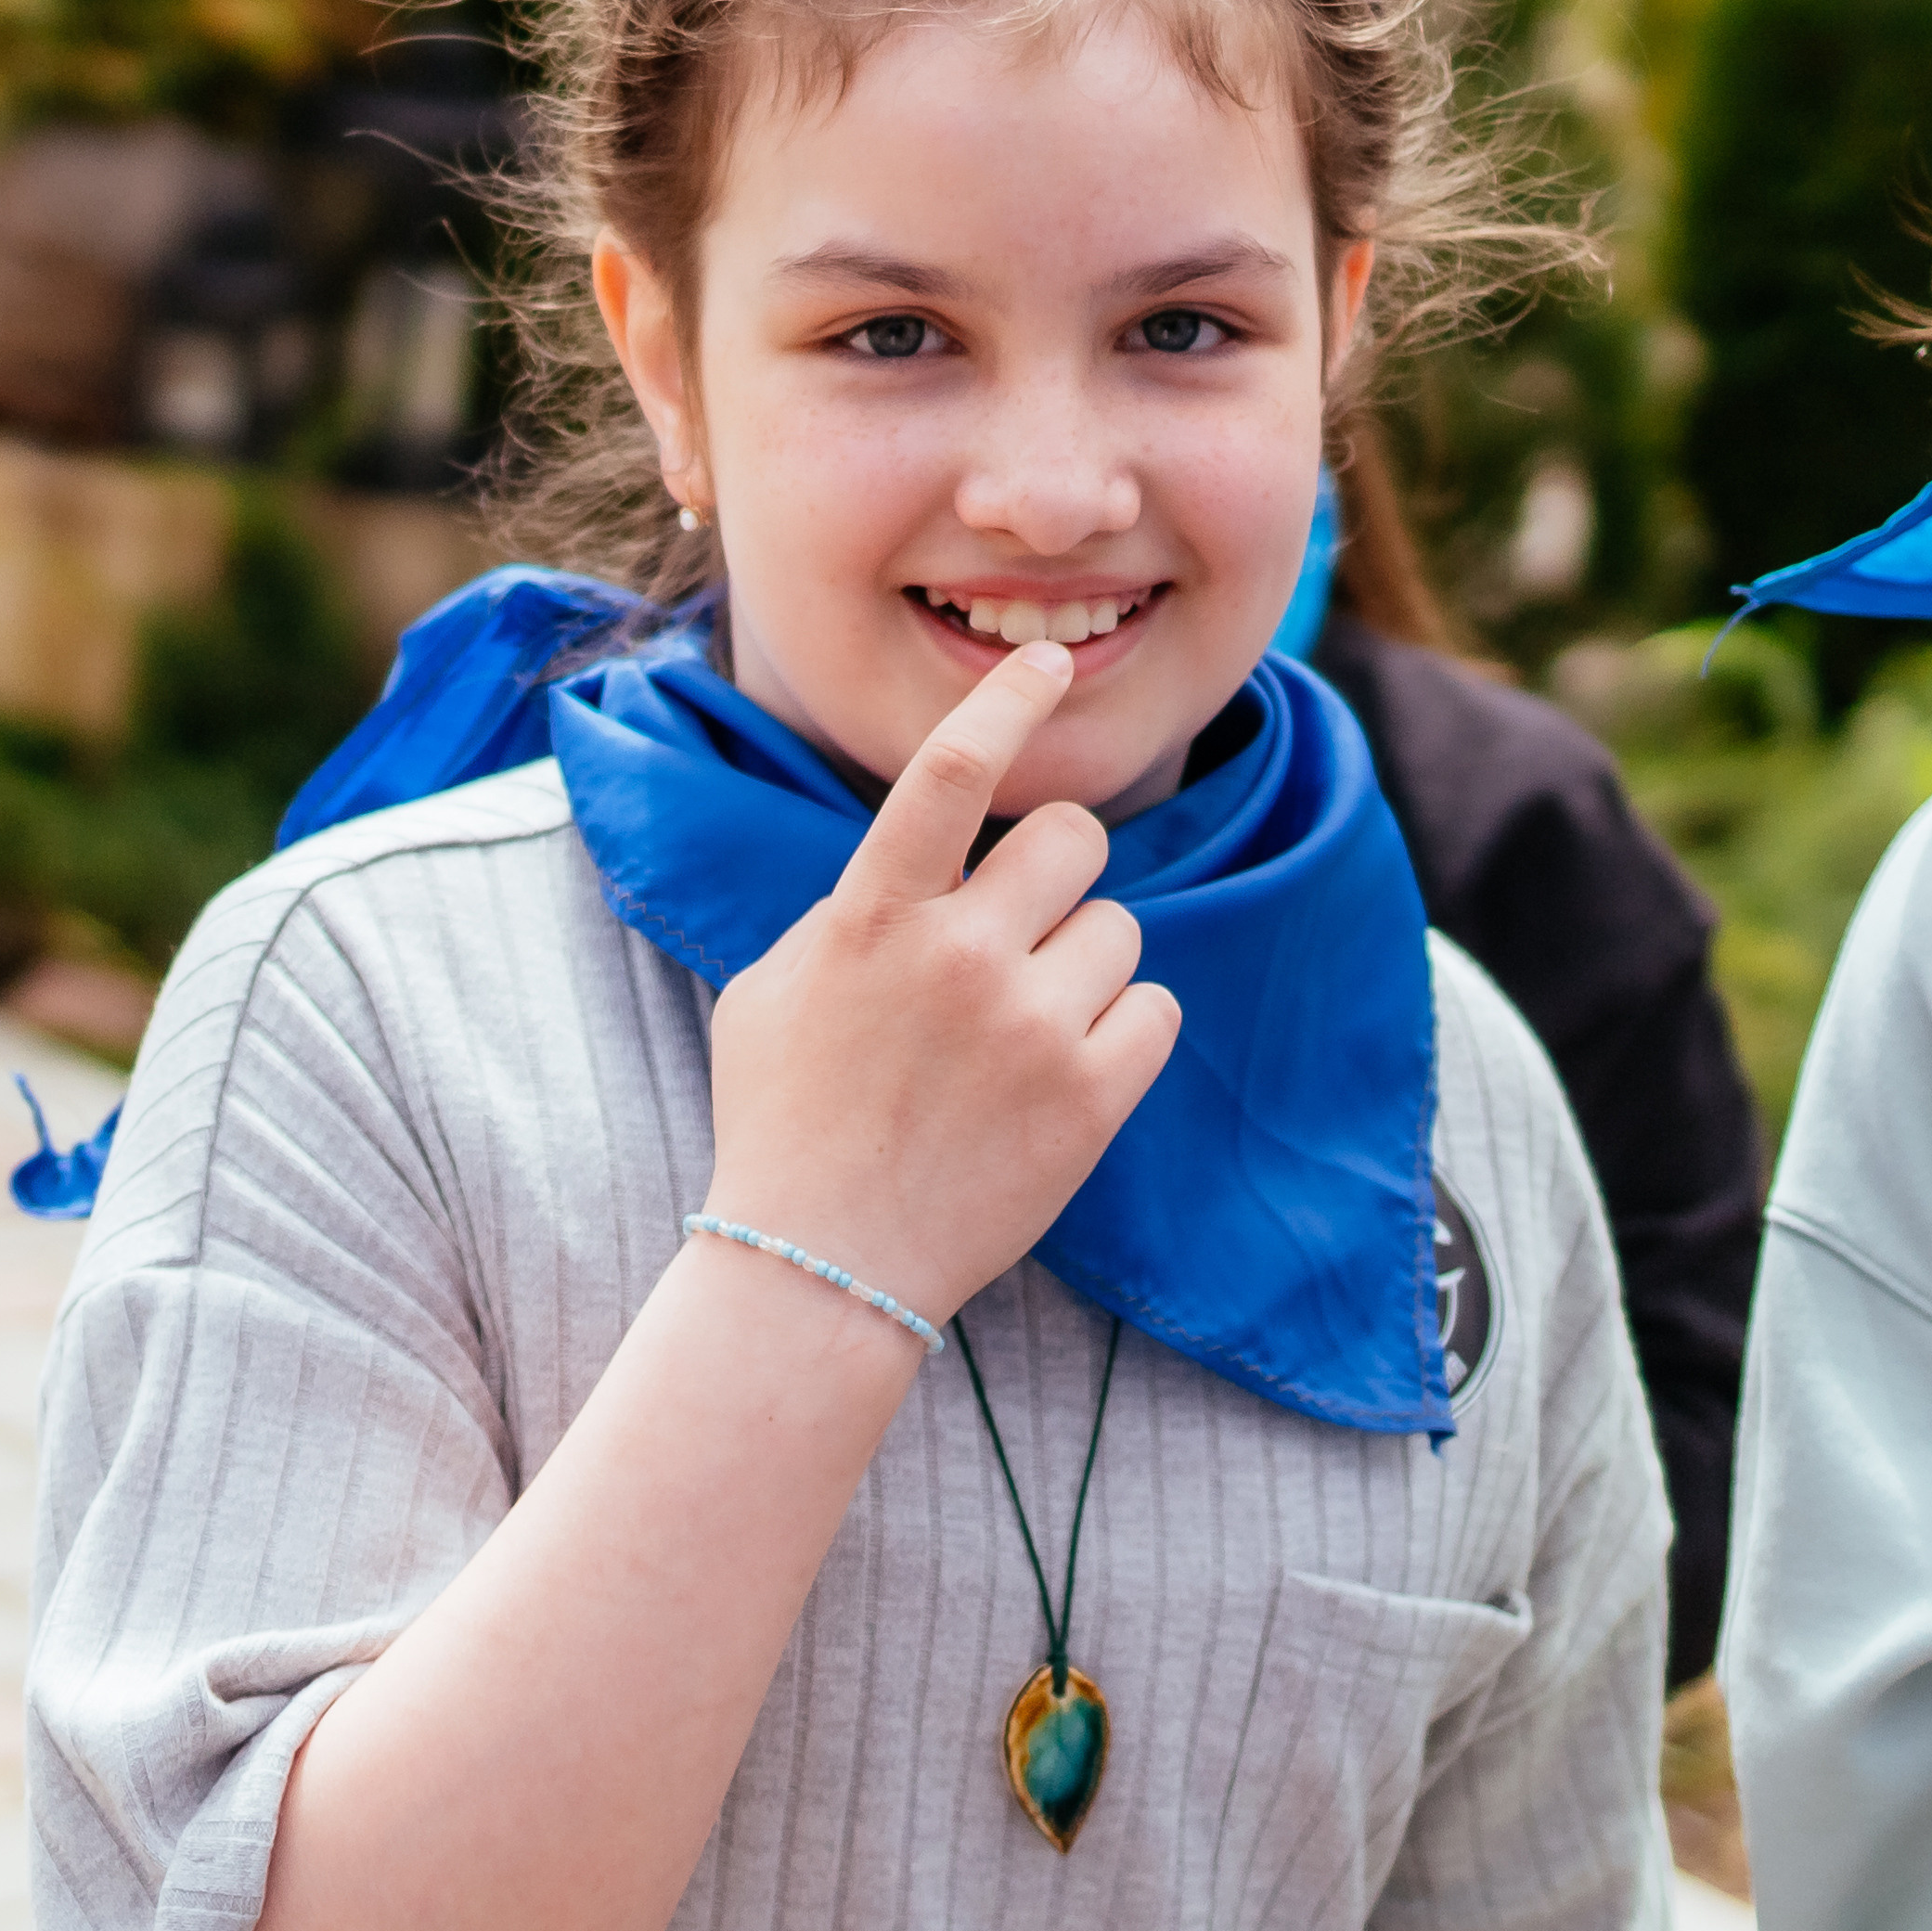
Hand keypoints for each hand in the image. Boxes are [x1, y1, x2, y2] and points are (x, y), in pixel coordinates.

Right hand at [704, 641, 1181, 1326]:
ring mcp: (1031, 1029)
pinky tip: (1064, 1070)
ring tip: (1025, 1027)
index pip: (951, 771)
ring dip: (1085, 963)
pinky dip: (1122, 1031)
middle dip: (1058, 870)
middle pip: (1074, 839)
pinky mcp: (1091, 1099)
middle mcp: (958, 958)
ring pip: (1119, 928)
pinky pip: (1155, 1009)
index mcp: (873, 918)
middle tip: (1023, 924)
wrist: (819, 1268)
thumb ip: (852, 909)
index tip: (1049, 662)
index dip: (1008, 702)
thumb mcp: (776, 986)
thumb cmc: (784, 1120)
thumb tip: (927, 859)